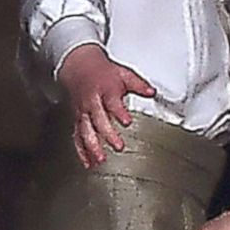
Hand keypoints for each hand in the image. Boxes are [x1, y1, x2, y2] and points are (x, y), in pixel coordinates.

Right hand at [58, 44, 154, 167]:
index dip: (119, 112)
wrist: (78, 67)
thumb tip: (152, 92)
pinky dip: (82, 151)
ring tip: (101, 159)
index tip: (127, 122)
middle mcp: (92, 102)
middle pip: (98, 120)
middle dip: (107, 134)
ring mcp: (83, 112)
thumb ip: (139, 85)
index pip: (112, 102)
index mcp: (106, 90)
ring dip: (92, 146)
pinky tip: (89, 162)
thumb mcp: (123, 73)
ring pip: (85, 131)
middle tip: (118, 146)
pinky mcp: (77, 119)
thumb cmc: (102, 72)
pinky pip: (77, 136)